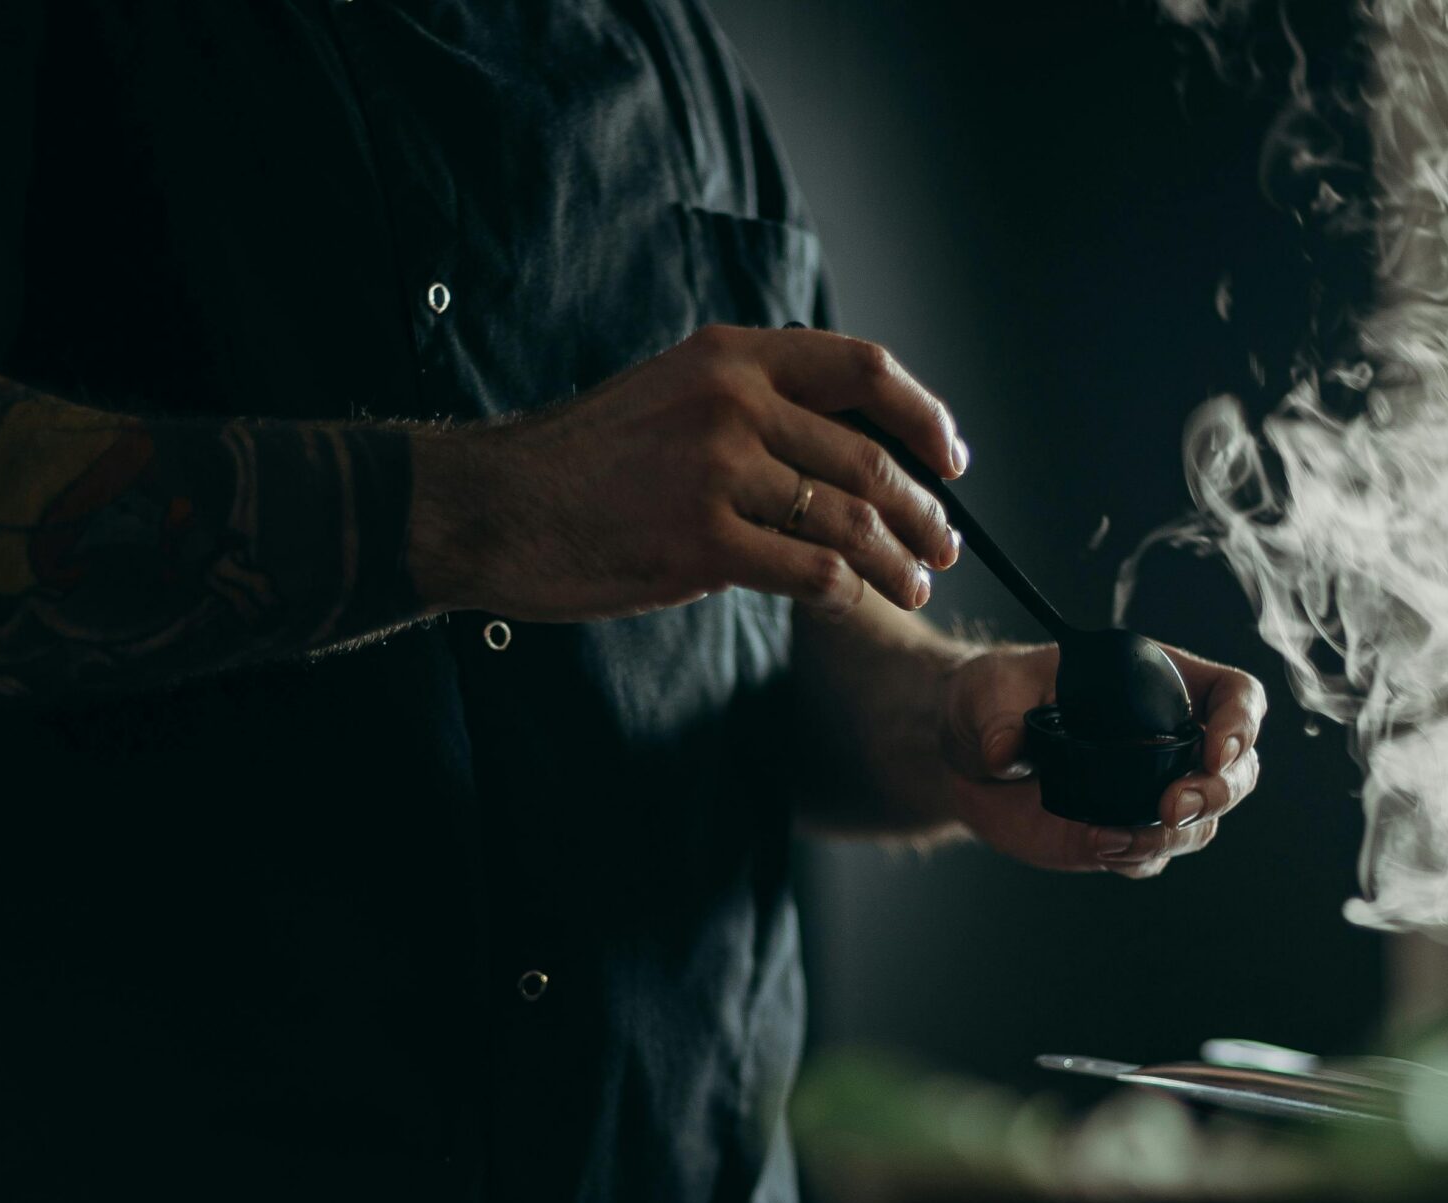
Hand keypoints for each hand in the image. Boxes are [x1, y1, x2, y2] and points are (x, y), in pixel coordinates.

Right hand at [403, 325, 966, 623]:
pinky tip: (852, 601)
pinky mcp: (701, 543)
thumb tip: (847, 445)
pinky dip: (846, 591)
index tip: (952, 458)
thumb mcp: (673, 396)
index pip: (862, 369)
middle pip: (869, 458)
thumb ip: (754, 407)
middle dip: (924, 512)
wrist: (495, 506)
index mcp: (731, 356)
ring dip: (898, 562)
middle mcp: (732, 402)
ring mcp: (717, 471)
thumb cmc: (585, 463)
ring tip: (914, 586)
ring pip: (851, 520)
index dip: (924, 416)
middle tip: (944, 546)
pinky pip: (811, 571)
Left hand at [939, 642, 1265, 875]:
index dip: (1241, 723)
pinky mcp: (1119, 835)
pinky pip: (1148, 857)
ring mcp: (1148, 793)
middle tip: (1173, 808)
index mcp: (1160, 683)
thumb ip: (1000, 713)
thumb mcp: (991, 687)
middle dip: (1218, 793)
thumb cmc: (991, 697)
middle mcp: (1168, 741)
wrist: (963, 756)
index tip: (1217, 751)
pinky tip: (1102, 847)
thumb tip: (1004, 751)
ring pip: (1200, 824)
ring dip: (1177, 837)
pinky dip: (1136, 858)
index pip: (1234, 696)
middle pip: (1237, 770)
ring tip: (1122, 838)